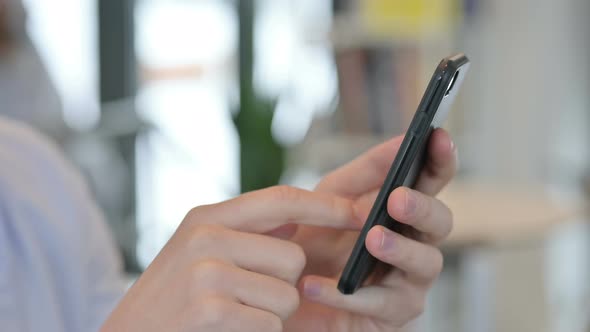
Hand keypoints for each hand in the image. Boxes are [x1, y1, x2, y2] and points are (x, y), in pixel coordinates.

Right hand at [101, 186, 360, 331]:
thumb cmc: (173, 300)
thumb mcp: (200, 253)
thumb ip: (245, 235)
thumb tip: (298, 225)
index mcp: (207, 217)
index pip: (281, 199)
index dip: (325, 206)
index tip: (359, 211)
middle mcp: (206, 237)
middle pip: (293, 255)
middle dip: (284, 284)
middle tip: (249, 298)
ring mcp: (206, 272)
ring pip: (287, 292)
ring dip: (272, 313)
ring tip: (234, 315)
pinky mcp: (210, 309)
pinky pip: (271, 323)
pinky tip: (226, 331)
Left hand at [285, 129, 457, 331]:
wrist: (285, 289)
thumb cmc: (315, 240)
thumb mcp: (332, 198)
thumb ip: (367, 172)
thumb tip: (403, 139)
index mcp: (402, 211)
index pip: (433, 182)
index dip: (441, 160)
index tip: (439, 136)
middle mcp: (415, 243)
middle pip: (441, 222)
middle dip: (423, 208)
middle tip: (397, 200)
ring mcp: (408, 281)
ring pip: (427, 263)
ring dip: (400, 249)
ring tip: (372, 239)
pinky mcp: (391, 315)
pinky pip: (380, 304)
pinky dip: (347, 293)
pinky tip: (315, 285)